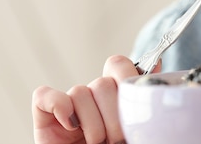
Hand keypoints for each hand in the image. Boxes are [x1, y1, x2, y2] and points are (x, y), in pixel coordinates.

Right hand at [32, 55, 153, 143]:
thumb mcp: (138, 132)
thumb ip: (143, 101)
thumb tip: (156, 65)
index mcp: (117, 98)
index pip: (118, 64)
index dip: (126, 76)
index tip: (136, 102)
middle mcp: (94, 101)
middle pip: (102, 81)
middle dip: (113, 112)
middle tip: (118, 138)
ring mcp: (69, 109)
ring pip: (80, 91)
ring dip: (92, 122)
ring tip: (97, 143)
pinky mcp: (45, 119)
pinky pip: (44, 96)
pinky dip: (58, 106)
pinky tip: (71, 127)